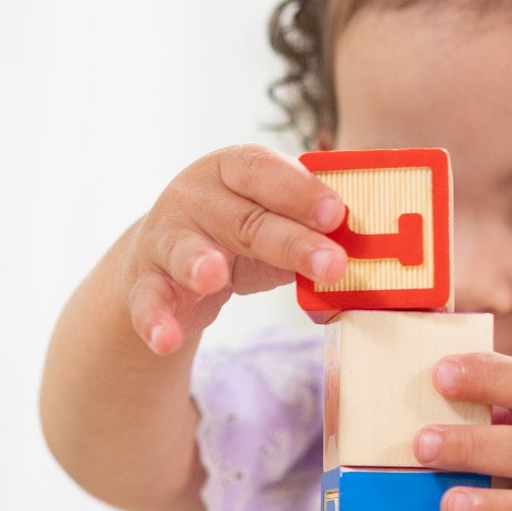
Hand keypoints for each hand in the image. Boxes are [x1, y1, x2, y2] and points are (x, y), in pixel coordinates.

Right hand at [121, 146, 349, 354]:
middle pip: (243, 218)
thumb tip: (367, 262)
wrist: (167, 261)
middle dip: (289, 241)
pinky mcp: (144, 281)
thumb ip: (311, 237)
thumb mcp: (274, 227)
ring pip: (184, 250)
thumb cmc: (237, 236)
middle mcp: (195, 196)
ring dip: (198, 261)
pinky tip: (164, 339)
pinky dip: (154, 320)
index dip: (302, 191)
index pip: (265, 171)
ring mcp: (166, 238)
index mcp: (232, 171)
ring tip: (213, 274)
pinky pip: (148, 301)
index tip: (338, 214)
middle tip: (332, 265)